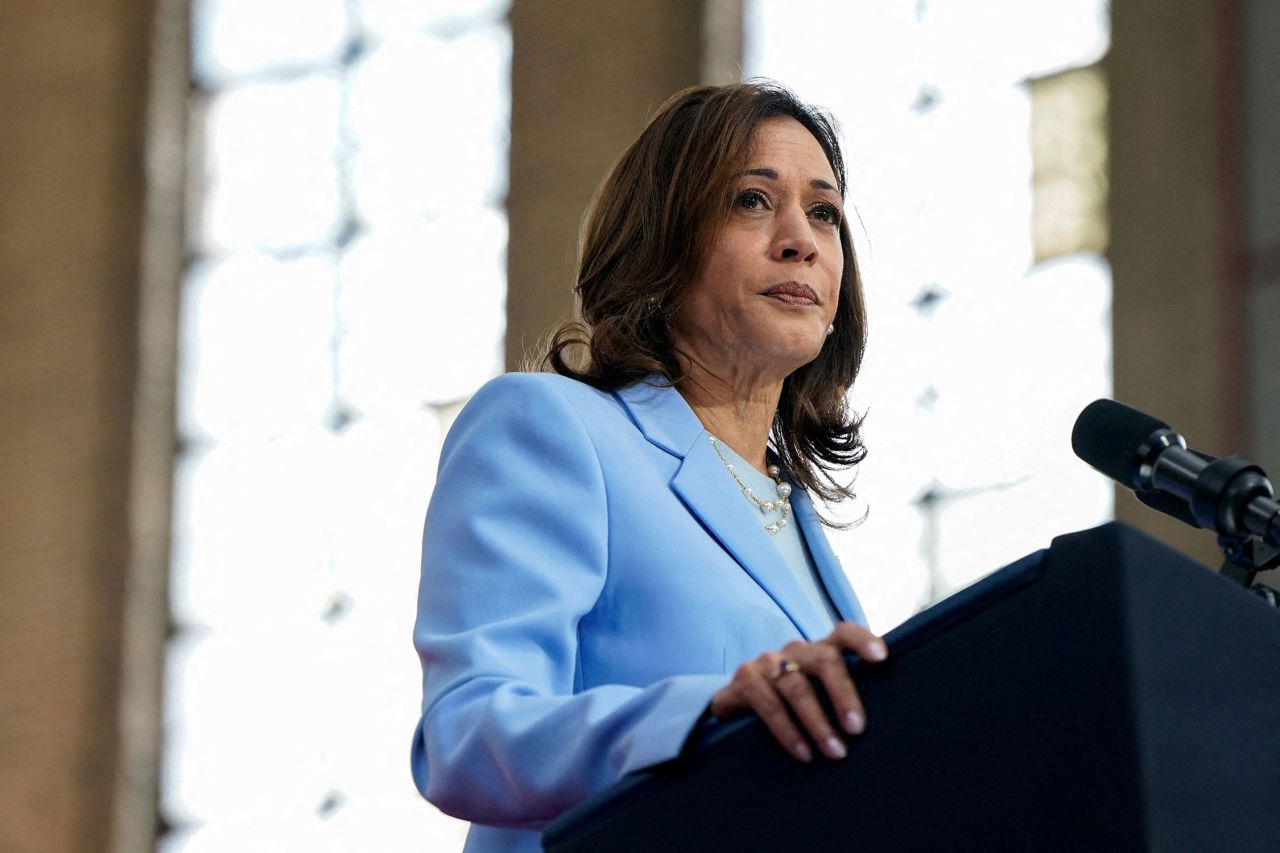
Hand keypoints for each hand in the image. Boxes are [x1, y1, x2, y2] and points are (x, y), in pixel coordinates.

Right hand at [707, 622, 887, 762]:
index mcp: (818, 651)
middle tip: (857, 729)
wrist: (736, 708)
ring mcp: (767, 662)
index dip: (862, 640)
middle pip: (825, 660)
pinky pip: (769, 704)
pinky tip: (803, 752)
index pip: (843, 633)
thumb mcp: (815, 695)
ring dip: (818, 723)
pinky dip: (788, 731)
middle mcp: (794, 651)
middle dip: (844, 695)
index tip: (882, 657)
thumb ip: (839, 696)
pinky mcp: (744, 679)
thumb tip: (886, 723)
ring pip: (797, 687)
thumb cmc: (789, 706)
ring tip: (836, 752)